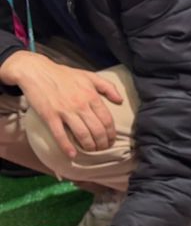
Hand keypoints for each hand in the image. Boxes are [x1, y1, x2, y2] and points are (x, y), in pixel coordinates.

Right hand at [1, 51, 122, 157]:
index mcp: (91, 96)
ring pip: (82, 134)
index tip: (111, 140)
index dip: (111, 134)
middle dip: (102, 143)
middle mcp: (81, 105)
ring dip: (89, 146)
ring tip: (91, 150)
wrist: (36, 71)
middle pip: (97, 130)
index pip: (107, 120)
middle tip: (103, 148)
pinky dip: (67, 146)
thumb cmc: (63, 74)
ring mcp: (65, 111)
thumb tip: (120, 100)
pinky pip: (60, 134)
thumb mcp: (89, 76)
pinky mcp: (49, 115)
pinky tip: (72, 155)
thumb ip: (107, 87)